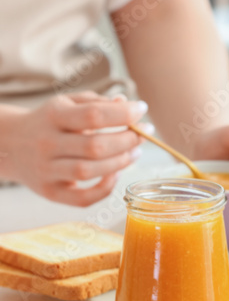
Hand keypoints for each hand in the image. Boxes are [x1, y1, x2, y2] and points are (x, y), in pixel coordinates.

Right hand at [4, 91, 152, 205]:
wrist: (10, 144)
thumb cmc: (48, 122)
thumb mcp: (66, 103)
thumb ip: (96, 102)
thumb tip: (127, 104)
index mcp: (53, 116)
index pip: (93, 115)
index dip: (123, 114)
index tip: (142, 110)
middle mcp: (47, 144)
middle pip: (95, 146)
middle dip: (127, 140)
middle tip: (144, 133)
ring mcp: (47, 171)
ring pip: (89, 171)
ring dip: (121, 162)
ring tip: (135, 151)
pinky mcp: (50, 192)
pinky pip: (82, 198)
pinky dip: (105, 189)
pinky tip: (116, 174)